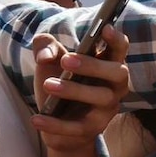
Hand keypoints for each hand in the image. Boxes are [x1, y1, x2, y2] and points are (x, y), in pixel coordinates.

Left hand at [31, 24, 129, 151]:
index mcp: (107, 64)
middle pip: (117, 72)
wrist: (58, 124)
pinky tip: (37, 119)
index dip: (115, 39)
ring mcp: (107, 108)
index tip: (105, 28)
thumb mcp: (49, 61)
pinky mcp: (94, 129)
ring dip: (74, 90)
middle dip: (94, 65)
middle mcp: (115, 85)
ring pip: (101, 98)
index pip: (119, 49)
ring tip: (47, 84)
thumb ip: (45, 47)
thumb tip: (46, 55)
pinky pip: (78, 127)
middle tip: (66, 60)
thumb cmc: (61, 84)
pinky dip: (56, 124)